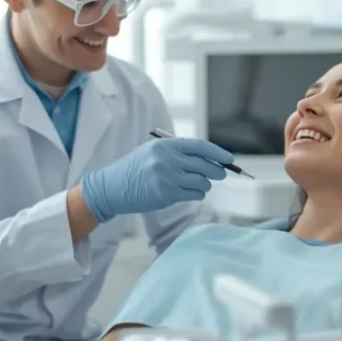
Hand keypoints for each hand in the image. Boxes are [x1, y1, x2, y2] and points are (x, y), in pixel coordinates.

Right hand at [81, 137, 232, 221]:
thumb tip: (210, 158)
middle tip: (221, 174)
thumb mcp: (154, 152)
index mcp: (165, 145)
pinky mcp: (166, 195)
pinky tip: (191, 192)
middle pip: (204, 165)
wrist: (113, 187)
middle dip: (217, 171)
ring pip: (201, 182)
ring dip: (205, 184)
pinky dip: (197, 193)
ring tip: (200, 184)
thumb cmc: (135, 168)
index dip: (217, 153)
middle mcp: (167, 160)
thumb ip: (178, 153)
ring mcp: (167, 178)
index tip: (229, 159)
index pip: (199, 146)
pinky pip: (193, 194)